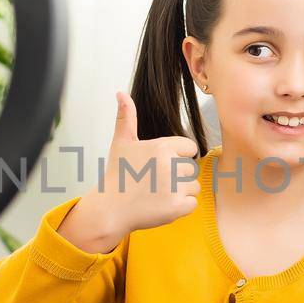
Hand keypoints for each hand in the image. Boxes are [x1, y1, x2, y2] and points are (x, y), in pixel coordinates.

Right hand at [59, 91, 199, 251]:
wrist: (110, 209)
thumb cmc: (117, 175)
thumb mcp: (121, 142)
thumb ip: (126, 117)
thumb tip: (121, 93)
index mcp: (162, 147)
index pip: (190, 148)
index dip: (177, 157)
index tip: (160, 165)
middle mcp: (170, 165)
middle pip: (191, 169)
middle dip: (177, 176)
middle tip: (154, 182)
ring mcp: (174, 187)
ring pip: (193, 186)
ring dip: (180, 192)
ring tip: (158, 193)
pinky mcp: (176, 207)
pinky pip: (192, 204)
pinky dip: (180, 207)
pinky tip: (161, 205)